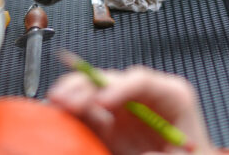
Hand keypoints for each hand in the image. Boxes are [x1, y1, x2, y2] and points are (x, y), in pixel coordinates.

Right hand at [48, 66, 218, 154]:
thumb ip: (159, 153)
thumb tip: (138, 149)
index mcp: (171, 96)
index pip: (141, 80)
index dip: (118, 88)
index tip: (102, 103)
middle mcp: (144, 97)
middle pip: (113, 80)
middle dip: (88, 86)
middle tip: (68, 99)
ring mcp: (125, 109)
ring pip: (95, 91)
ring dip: (74, 92)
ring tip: (57, 99)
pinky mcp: (110, 124)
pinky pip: (87, 113)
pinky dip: (71, 111)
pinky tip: (58, 112)